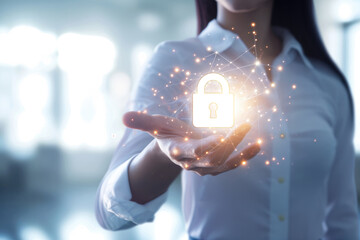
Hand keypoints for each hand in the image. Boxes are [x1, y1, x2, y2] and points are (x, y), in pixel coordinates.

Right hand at [123, 111, 259, 175]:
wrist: (176, 150)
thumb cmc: (168, 134)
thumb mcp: (156, 126)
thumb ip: (142, 122)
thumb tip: (123, 117)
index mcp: (177, 151)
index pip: (189, 152)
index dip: (203, 146)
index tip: (218, 135)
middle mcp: (192, 163)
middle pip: (211, 157)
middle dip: (228, 143)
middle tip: (243, 125)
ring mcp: (205, 167)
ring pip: (223, 162)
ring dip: (239, 149)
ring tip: (254, 134)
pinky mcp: (216, 167)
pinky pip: (232, 165)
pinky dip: (245, 157)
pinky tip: (258, 145)